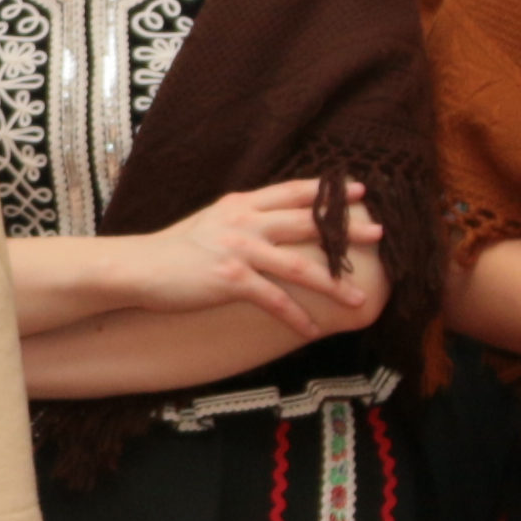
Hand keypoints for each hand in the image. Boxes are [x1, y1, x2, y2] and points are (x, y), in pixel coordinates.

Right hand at [134, 181, 388, 334]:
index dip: (329, 191)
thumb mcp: (213, 221)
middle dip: (347, 229)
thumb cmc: (176, 249)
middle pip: (307, 222)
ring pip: (300, 266)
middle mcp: (246, 221)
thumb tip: (272, 220)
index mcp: (243, 204)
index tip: (359, 190)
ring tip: (359, 299)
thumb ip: (244, 217)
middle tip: (380, 233)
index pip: (294, 192)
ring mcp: (240, 250)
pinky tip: (311, 330)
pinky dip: (296, 317)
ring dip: (334, 284)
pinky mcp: (231, 279)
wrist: (140, 267)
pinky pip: (274, 300)